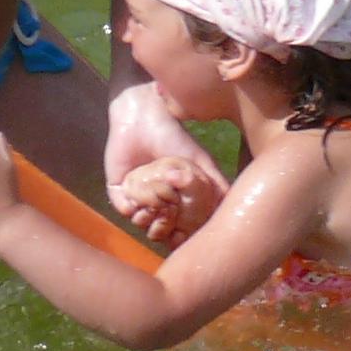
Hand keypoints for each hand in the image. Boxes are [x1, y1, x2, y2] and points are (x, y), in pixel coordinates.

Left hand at [106, 81, 226, 232]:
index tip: (183, 231)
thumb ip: (215, 182)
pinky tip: (138, 194)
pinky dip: (130, 206)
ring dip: (147, 217)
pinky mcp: (117, 189)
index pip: (178, 224)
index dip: (181, 231)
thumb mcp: (199, 161)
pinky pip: (122, 209)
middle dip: (163, 227)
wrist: (144, 119)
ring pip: (141, 222)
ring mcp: (136, 195)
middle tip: (168, 214)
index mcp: (175, 195)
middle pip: (158, 228)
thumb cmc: (175, 138)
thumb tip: (232, 202)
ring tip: (154, 203)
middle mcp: (156, 198)